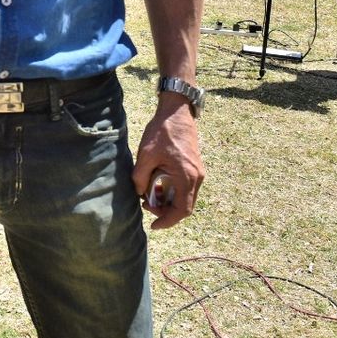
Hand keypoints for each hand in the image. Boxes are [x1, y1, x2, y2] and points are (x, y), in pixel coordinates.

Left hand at [132, 101, 203, 230]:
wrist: (176, 112)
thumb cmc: (162, 132)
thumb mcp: (145, 155)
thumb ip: (140, 177)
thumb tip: (138, 193)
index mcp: (187, 176)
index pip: (182, 210)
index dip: (168, 221)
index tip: (154, 225)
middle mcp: (197, 177)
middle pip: (185, 207)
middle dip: (166, 211)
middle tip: (146, 205)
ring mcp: (198, 172)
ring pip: (185, 197)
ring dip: (169, 201)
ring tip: (149, 194)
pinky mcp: (194, 167)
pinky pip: (186, 187)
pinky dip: (173, 192)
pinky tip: (157, 184)